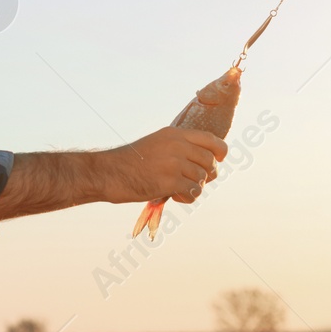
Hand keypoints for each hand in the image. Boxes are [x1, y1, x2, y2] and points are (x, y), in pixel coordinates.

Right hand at [100, 127, 227, 203]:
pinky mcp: (170, 181)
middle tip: (194, 181)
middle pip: (210, 162)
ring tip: (180, 189)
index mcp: (175, 134)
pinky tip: (176, 196)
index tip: (218, 160)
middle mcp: (178, 145)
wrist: (110, 172)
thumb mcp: (157, 143)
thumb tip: (203, 159)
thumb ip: (179, 147)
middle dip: (208, 174)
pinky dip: (188, 197)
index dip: (220, 152)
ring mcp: (174, 163)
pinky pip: (194, 191)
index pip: (211, 140)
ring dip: (195, 187)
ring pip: (202, 178)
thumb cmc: (132, 161)